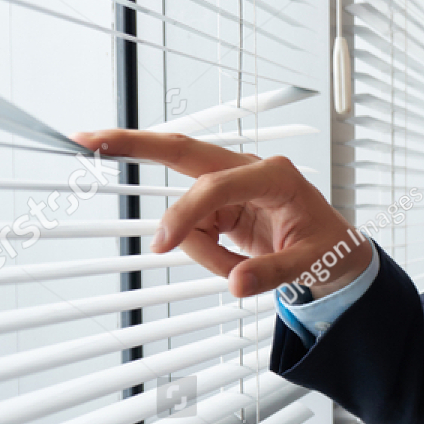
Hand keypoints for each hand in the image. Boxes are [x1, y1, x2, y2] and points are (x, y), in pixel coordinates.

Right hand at [70, 130, 371, 298]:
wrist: (337, 249)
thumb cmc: (329, 247)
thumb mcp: (313, 264)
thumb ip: (273, 273)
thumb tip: (236, 283)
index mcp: (275, 175)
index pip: (214, 184)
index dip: (184, 214)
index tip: (163, 246)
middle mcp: (248, 170)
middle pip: (180, 151)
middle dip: (134, 145)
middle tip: (86, 139)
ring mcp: (231, 184)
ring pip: (186, 213)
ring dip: (200, 248)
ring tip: (240, 267)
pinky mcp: (221, 202)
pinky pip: (192, 229)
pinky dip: (204, 251)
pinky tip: (231, 259)